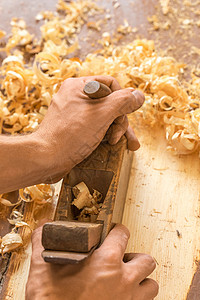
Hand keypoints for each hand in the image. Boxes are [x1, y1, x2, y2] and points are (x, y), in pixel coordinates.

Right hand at [26, 223, 157, 299]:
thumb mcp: (43, 268)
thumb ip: (43, 241)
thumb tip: (44, 226)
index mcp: (106, 261)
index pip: (122, 234)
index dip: (118, 231)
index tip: (113, 233)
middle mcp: (123, 279)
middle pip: (145, 260)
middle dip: (135, 257)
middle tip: (122, 260)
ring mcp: (128, 299)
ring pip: (150, 284)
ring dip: (141, 280)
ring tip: (127, 279)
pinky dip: (138, 297)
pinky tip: (123, 296)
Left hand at [34, 75, 144, 183]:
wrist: (46, 159)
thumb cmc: (72, 134)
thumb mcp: (103, 114)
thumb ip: (124, 101)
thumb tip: (139, 95)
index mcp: (80, 86)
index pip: (111, 84)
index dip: (123, 99)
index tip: (125, 115)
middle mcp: (76, 97)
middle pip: (109, 102)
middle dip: (121, 120)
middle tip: (126, 137)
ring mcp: (74, 113)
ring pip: (104, 116)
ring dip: (117, 130)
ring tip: (128, 146)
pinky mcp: (73, 129)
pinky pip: (95, 126)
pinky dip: (106, 135)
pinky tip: (113, 145)